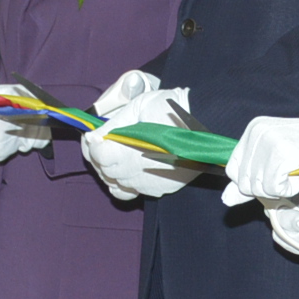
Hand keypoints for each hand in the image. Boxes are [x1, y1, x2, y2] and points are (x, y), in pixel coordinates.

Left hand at [84, 70, 197, 202]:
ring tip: (121, 154)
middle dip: (102, 157)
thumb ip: (112, 125)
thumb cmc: (172, 110)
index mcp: (128, 150)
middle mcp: (136, 173)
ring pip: (116, 185)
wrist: (205, 122)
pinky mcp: (159, 189)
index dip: (93, 144)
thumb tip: (93, 137)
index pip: (97, 156)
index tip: (95, 134)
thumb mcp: (137, 107)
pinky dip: (129, 180)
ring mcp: (148, 184)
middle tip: (107, 141)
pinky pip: (134, 191)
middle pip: (104, 171)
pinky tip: (136, 166)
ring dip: (114, 171)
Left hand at [225, 113, 298, 206]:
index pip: (233, 170)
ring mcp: (269, 142)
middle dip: (268, 187)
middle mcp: (257, 133)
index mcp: (253, 130)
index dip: (251, 182)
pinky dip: (292, 189)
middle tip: (290, 173)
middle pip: (245, 183)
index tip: (273, 175)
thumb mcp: (274, 162)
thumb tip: (226, 199)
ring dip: (282, 188)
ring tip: (297, 171)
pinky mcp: (282, 155)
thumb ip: (249, 180)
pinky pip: (276, 189)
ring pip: (260, 188)